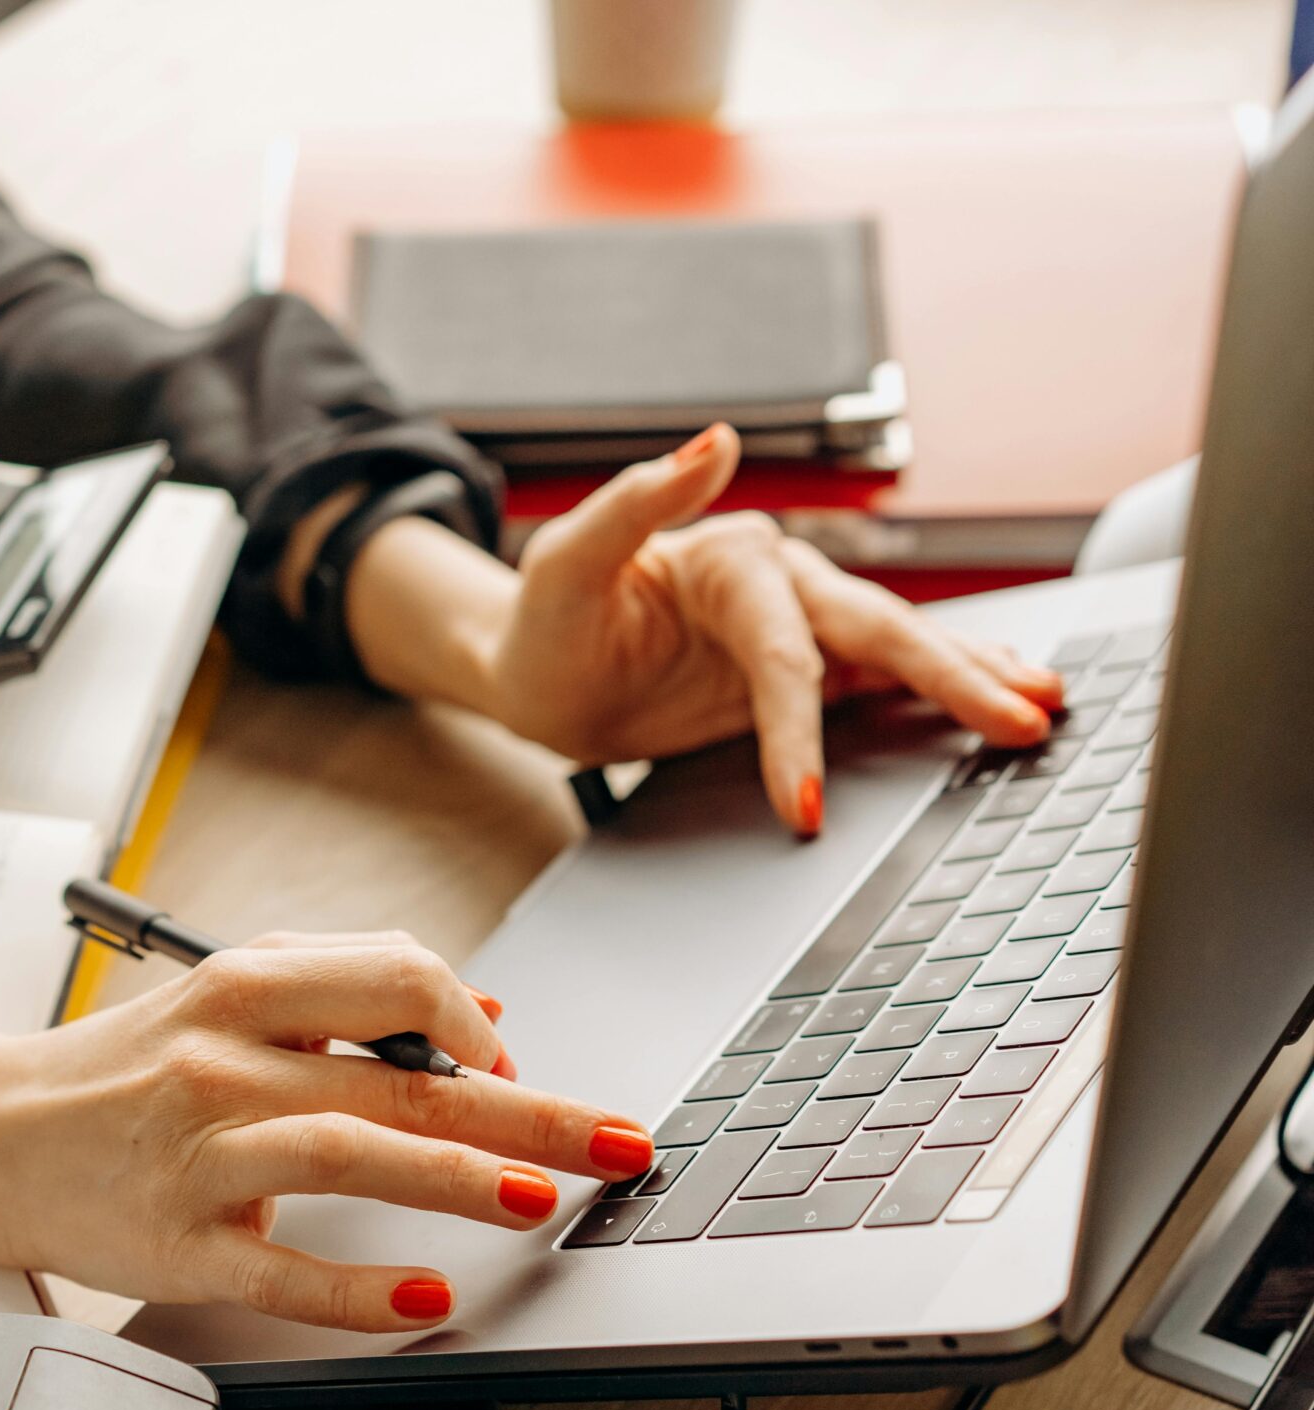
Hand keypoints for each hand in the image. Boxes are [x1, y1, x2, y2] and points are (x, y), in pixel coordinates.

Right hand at [0, 933, 653, 1331]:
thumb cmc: (117, 1068)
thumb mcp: (222, 996)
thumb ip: (344, 987)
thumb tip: (483, 1009)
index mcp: (240, 989)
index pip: (393, 975)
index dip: (474, 1019)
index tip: (513, 1062)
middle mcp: (222, 1064)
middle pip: (400, 1077)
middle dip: (528, 1109)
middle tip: (619, 1141)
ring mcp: (200, 1155)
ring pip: (345, 1153)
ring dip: (454, 1178)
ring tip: (538, 1199)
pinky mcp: (179, 1243)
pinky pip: (278, 1269)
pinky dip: (357, 1288)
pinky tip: (425, 1294)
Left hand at [336, 425, 1067, 832]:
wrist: (539, 671)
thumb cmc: (547, 618)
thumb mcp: (567, 560)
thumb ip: (637, 501)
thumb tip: (712, 440)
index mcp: (734, 558)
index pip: (782, 654)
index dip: (795, 728)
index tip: (802, 798)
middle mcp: (781, 585)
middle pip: (878, 635)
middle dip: (953, 681)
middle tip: (1020, 722)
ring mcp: (799, 628)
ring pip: (902, 651)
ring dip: (974, 676)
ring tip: (1043, 706)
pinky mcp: (804, 672)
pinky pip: (885, 681)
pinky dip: (948, 689)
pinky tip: (1002, 701)